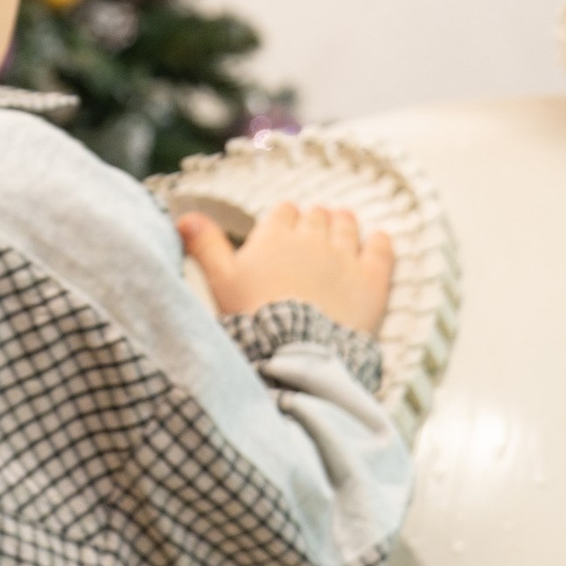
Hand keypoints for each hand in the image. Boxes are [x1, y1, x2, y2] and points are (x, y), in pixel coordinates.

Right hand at [176, 200, 391, 341]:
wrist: (293, 352)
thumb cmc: (252, 317)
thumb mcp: (220, 280)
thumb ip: (204, 245)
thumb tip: (184, 216)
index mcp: (275, 235)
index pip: (284, 212)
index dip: (285, 220)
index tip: (285, 228)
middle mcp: (312, 238)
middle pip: (317, 217)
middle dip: (315, 221)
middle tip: (314, 232)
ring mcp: (344, 257)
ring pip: (347, 227)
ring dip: (344, 225)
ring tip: (343, 226)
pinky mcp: (371, 279)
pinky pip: (381, 249)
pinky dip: (380, 242)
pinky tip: (378, 239)